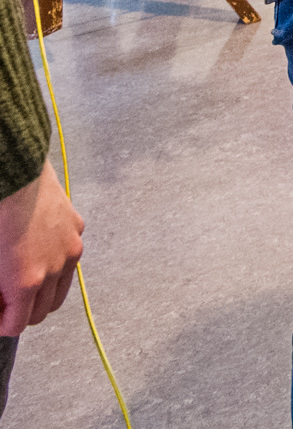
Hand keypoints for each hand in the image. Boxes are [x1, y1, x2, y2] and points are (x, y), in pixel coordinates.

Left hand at [0, 163, 83, 337]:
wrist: (14, 174)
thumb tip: (0, 301)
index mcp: (26, 282)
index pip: (17, 325)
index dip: (0, 324)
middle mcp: (55, 269)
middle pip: (42, 312)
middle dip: (20, 311)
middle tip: (3, 299)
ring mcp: (69, 247)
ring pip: (60, 289)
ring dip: (41, 292)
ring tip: (20, 278)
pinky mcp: (76, 227)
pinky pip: (67, 257)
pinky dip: (53, 262)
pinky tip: (34, 248)